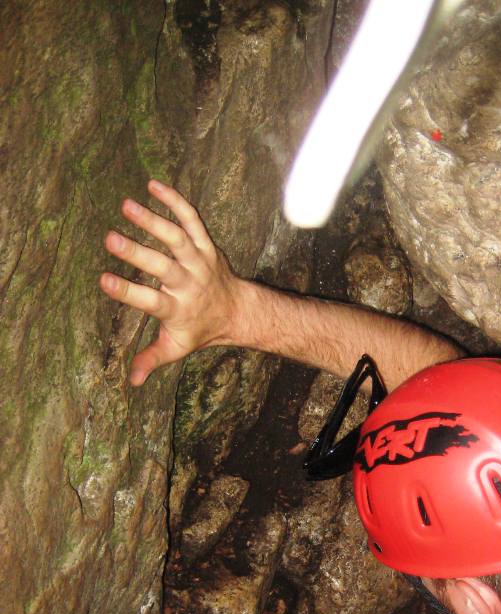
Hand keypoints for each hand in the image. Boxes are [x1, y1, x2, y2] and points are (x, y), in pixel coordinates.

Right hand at [100, 180, 244, 385]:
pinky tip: (153, 184)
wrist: (238, 311)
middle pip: (163, 267)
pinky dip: (176, 201)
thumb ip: (152, 359)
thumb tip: (131, 381)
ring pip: (178, 238)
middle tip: (109, 238)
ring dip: (154, 221)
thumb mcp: (177, 347)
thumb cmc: (199, 330)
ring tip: (127, 205)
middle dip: (137, 254)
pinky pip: (193, 220)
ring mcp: (199, 261)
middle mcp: (189, 283)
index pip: (150, 301)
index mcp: (178, 309)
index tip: (102, 280)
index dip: (128, 292)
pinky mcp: (207, 244)